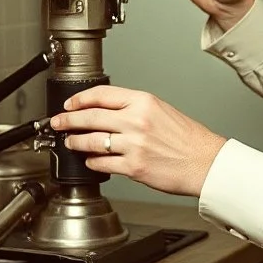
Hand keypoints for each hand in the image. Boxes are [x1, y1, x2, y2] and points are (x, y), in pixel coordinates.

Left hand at [51, 85, 227, 197]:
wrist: (204, 161)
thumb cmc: (187, 138)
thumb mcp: (161, 110)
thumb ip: (134, 108)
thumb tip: (105, 111)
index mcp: (144, 102)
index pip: (101, 95)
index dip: (79, 99)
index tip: (69, 104)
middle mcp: (136, 121)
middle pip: (90, 117)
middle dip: (67, 120)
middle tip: (57, 122)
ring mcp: (133, 145)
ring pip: (91, 141)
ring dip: (75, 142)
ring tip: (70, 142)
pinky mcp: (133, 167)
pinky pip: (101, 163)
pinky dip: (91, 162)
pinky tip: (90, 160)